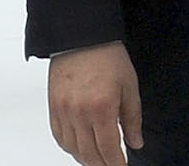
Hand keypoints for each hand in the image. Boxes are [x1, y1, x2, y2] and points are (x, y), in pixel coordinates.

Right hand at [47, 42, 141, 165]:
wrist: (81, 36)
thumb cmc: (106, 56)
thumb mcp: (130, 87)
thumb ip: (133, 119)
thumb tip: (135, 142)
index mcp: (101, 108)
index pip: (109, 151)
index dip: (117, 164)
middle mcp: (79, 112)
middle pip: (89, 155)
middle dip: (103, 165)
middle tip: (112, 164)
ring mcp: (63, 109)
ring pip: (72, 148)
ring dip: (86, 158)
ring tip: (97, 158)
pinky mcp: (53, 105)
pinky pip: (59, 135)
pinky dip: (69, 146)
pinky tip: (79, 146)